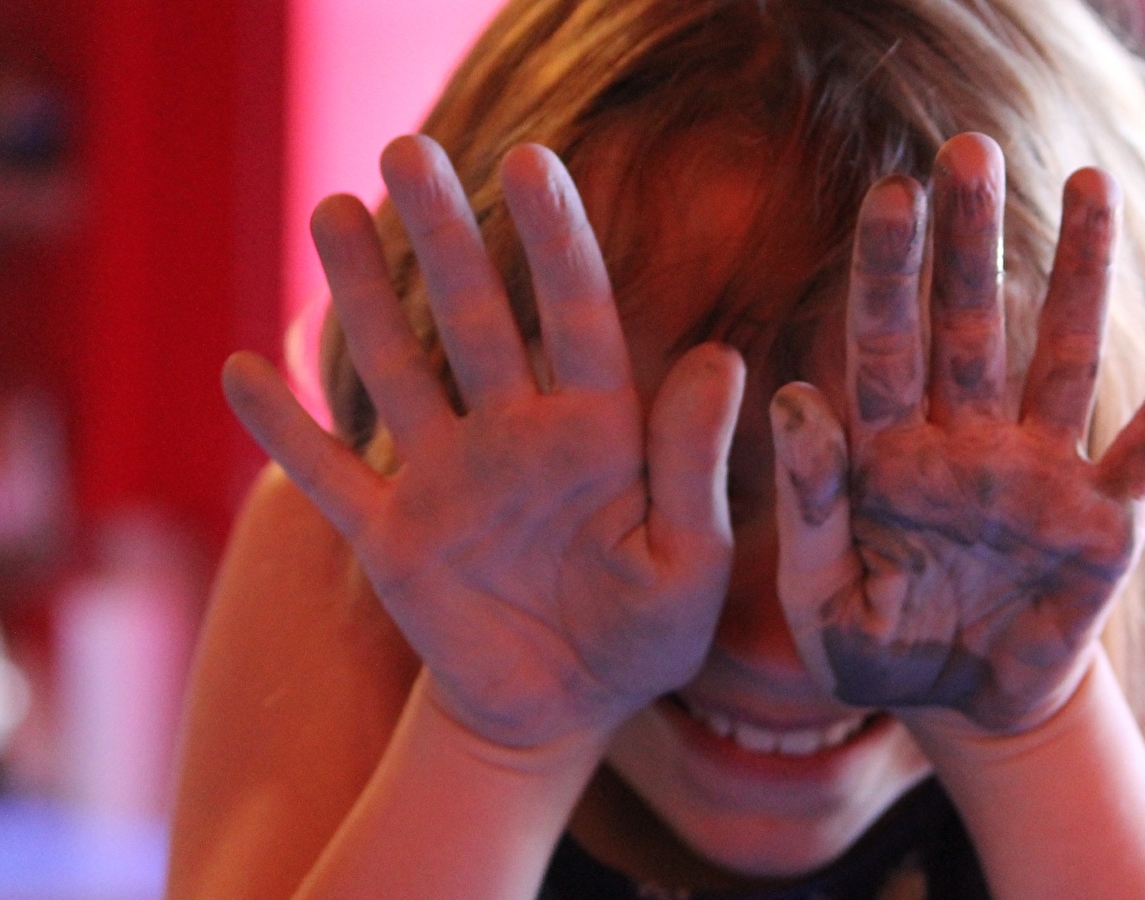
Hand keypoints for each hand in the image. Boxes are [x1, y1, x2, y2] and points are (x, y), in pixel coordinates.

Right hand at [222, 136, 743, 747]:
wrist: (566, 708)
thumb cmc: (645, 635)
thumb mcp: (687, 560)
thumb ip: (692, 464)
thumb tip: (722, 358)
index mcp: (596, 431)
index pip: (575, 315)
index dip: (555, 240)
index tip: (530, 160)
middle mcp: (515, 434)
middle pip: (473, 317)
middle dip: (444, 236)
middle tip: (409, 149)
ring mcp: (446, 477)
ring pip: (396, 369)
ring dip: (361, 296)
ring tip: (335, 212)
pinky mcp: (391, 535)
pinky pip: (327, 476)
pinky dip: (285, 431)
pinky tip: (243, 369)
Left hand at [770, 134, 1144, 734]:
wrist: (965, 709)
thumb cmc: (878, 654)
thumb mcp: (822, 597)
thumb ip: (810, 504)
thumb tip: (792, 397)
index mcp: (889, 457)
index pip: (885, 348)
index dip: (888, 275)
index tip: (890, 197)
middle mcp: (967, 444)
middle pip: (973, 326)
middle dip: (972, 242)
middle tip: (970, 148)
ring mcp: (1041, 474)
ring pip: (1064, 358)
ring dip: (1079, 274)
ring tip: (1089, 182)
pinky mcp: (1105, 522)